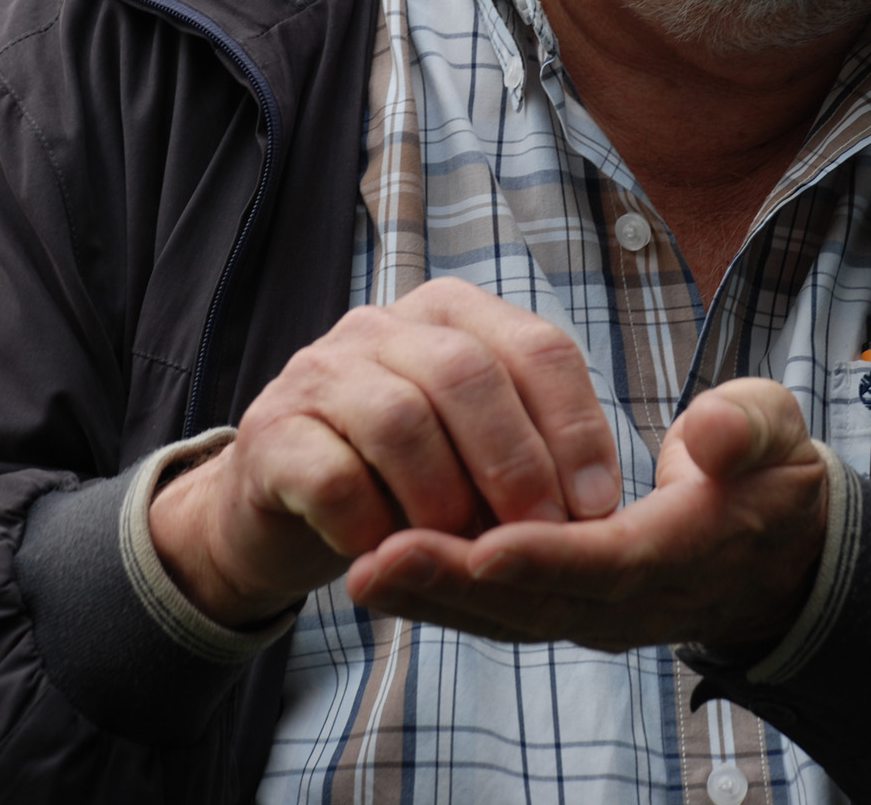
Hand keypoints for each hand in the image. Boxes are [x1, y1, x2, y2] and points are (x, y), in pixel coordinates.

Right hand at [148, 278, 620, 625]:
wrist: (279, 501)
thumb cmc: (402, 474)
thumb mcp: (473, 449)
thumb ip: (528, 449)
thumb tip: (597, 508)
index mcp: (452, 314)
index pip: (536, 346)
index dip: (576, 426)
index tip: (599, 504)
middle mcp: (384, 325)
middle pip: (469, 373)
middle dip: (516, 462)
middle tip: (540, 534)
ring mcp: (321, 371)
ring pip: (401, 418)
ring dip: (445, 499)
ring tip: (463, 551)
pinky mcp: (272, 432)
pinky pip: (334, 477)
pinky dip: (374, 527)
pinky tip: (390, 556)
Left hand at [344, 378, 827, 653]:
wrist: (772, 543)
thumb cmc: (768, 472)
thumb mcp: (776, 433)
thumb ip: (748, 429)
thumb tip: (713, 431)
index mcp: (682, 550)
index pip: (606, 561)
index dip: (546, 557)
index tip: (483, 546)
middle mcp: (628, 597)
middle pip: (534, 600)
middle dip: (455, 584)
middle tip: (376, 562)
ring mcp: (592, 609)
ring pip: (503, 613)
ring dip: (431, 597)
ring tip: (361, 571)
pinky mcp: (564, 603)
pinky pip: (495, 609)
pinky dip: (439, 597)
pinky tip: (381, 572)